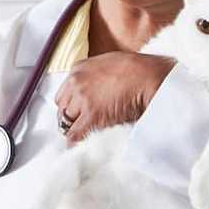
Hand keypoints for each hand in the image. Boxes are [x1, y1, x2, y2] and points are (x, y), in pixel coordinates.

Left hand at [56, 53, 174, 143]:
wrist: (146, 76)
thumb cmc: (135, 69)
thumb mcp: (108, 63)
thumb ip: (95, 75)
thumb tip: (95, 89)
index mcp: (79, 69)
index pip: (63, 92)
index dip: (69, 104)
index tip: (73, 111)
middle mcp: (76, 83)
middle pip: (62, 106)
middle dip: (69, 116)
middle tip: (76, 125)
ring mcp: (83, 99)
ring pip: (66, 120)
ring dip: (72, 128)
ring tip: (80, 135)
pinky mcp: (91, 115)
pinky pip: (75, 133)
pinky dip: (75, 141)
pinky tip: (77, 145)